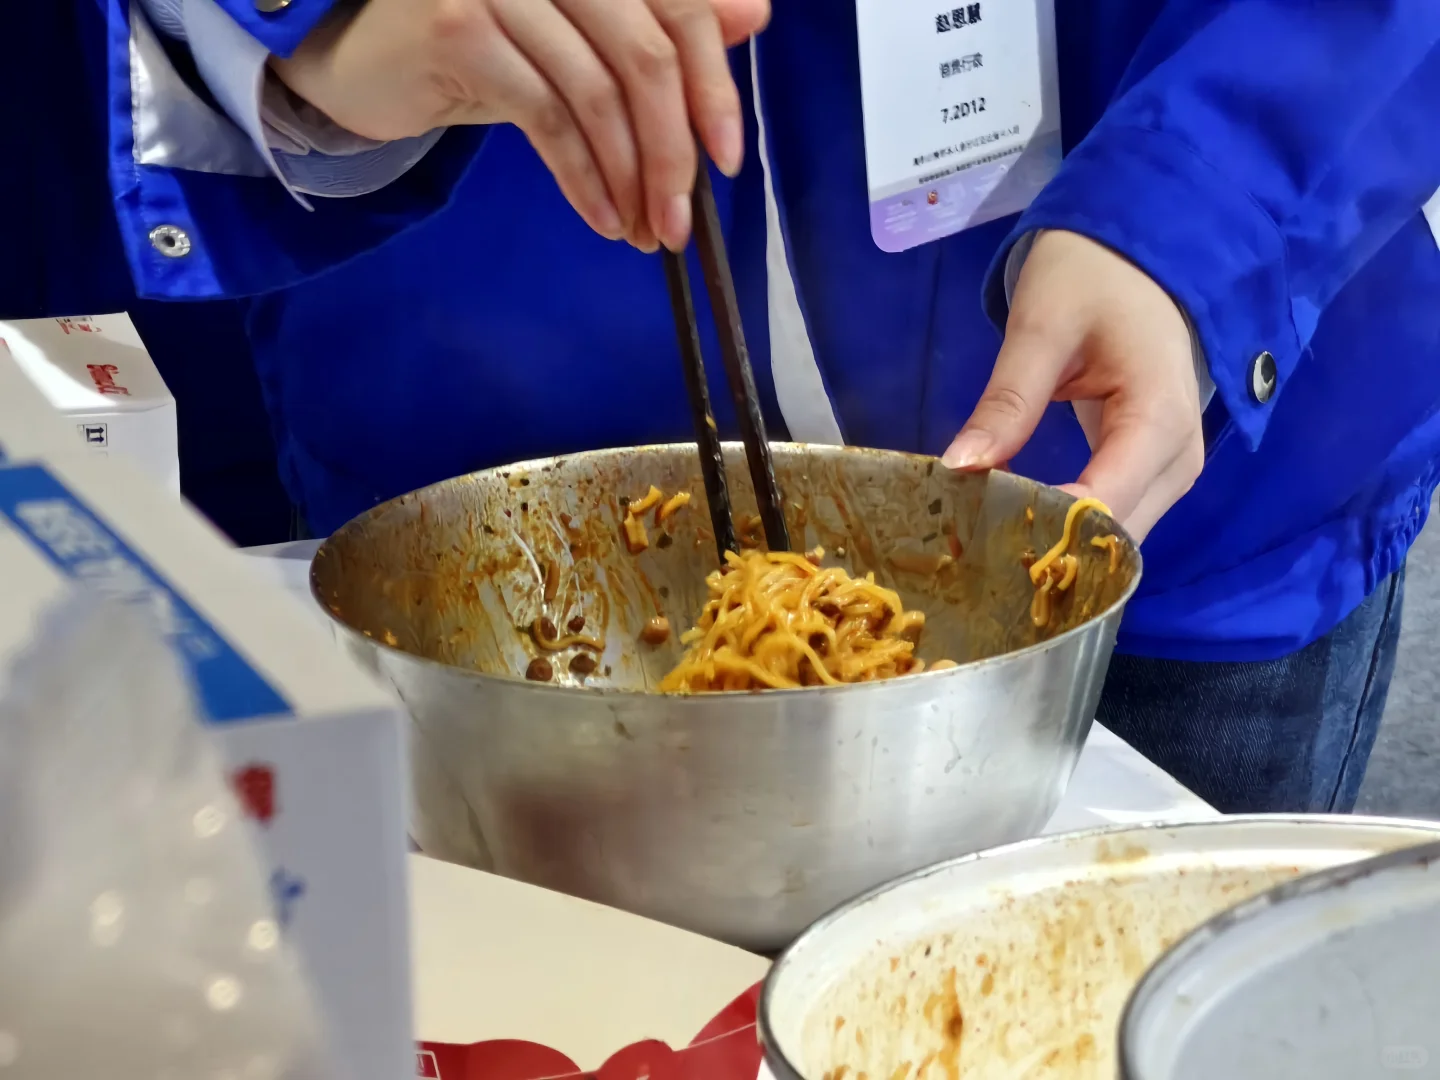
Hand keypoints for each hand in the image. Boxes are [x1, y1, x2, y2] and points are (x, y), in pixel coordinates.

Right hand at [271, 0, 769, 251]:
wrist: (355, 54)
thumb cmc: (476, 45)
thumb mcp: (577, 36)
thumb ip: (659, 24)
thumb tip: (755, 16)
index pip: (678, 9)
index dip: (714, 85)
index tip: (727, 158)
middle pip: (646, 57)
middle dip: (673, 153)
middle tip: (680, 222)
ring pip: (598, 96)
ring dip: (630, 179)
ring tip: (643, 231)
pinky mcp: (458, 26)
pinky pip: (547, 119)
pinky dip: (583, 179)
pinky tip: (602, 216)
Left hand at [942, 230, 1203, 540]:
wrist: (1140, 255)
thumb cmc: (1094, 276)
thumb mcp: (1040, 327)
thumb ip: (1007, 401)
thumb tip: (959, 467)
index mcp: (1158, 418)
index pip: (1103, 503)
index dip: (1046, 531)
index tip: (980, 540)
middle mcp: (1177, 459)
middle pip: (1115, 537)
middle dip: (1050, 550)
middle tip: (972, 551)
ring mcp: (1171, 470)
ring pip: (1117, 540)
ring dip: (1060, 548)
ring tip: (988, 546)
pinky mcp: (1151, 472)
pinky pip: (1114, 518)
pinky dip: (1070, 530)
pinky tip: (1018, 530)